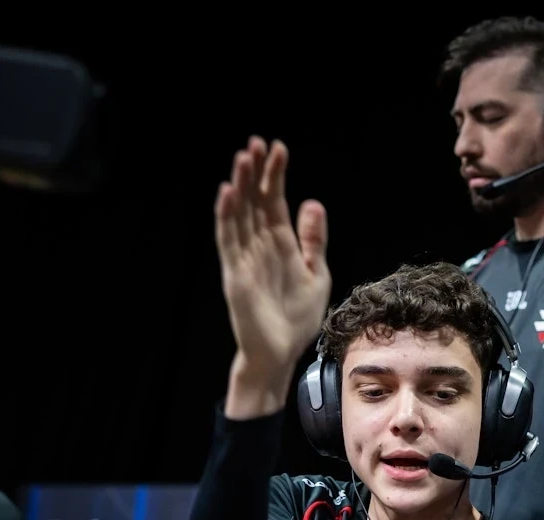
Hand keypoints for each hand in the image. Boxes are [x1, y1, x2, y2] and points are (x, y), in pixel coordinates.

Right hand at [215, 136, 331, 384]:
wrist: (282, 353)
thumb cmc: (297, 317)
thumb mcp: (317, 273)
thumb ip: (313, 240)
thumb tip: (313, 202)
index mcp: (280, 243)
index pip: (274, 200)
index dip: (274, 175)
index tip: (278, 148)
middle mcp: (259, 246)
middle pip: (254, 201)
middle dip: (255, 172)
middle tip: (255, 142)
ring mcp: (245, 258)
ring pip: (239, 214)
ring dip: (239, 187)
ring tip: (241, 159)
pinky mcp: (235, 274)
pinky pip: (228, 241)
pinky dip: (226, 217)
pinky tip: (227, 194)